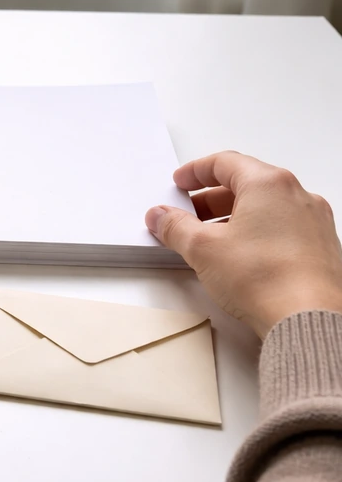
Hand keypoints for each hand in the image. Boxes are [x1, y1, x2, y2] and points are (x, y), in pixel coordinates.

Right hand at [145, 151, 341, 338]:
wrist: (307, 318)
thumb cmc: (267, 279)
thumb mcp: (203, 249)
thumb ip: (176, 227)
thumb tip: (162, 217)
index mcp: (269, 184)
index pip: (225, 163)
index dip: (195, 171)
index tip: (181, 182)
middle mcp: (297, 196)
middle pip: (245, 184)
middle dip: (210, 199)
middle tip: (187, 215)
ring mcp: (313, 221)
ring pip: (265, 207)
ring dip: (232, 217)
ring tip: (209, 240)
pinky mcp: (320, 246)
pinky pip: (282, 227)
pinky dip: (256, 232)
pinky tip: (239, 255)